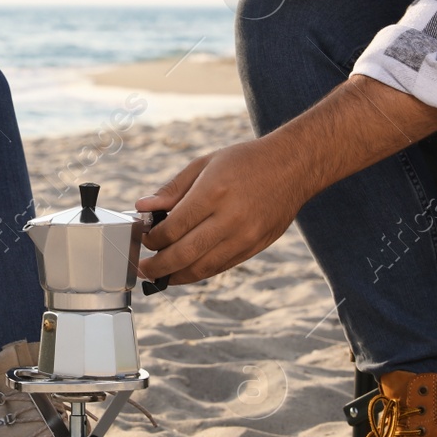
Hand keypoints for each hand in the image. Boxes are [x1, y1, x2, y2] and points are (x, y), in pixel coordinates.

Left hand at [136, 135, 312, 285]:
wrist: (294, 166)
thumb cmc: (246, 161)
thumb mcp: (205, 163)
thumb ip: (172, 188)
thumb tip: (142, 207)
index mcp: (214, 192)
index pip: (174, 227)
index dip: (153, 238)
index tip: (144, 238)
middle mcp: (231, 218)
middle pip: (184, 253)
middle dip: (157, 266)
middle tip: (142, 268)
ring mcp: (246, 236)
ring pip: (202, 268)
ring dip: (176, 276)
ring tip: (159, 276)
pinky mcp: (256, 246)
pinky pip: (221, 267)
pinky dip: (199, 272)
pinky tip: (184, 271)